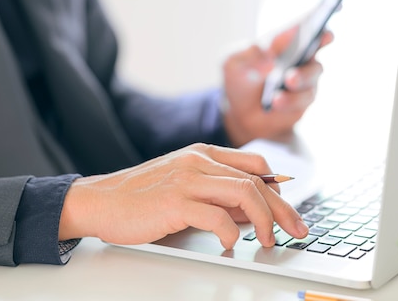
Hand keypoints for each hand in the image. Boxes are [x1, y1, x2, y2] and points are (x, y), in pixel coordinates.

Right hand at [59, 143, 308, 249]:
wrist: (101, 200)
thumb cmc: (142, 196)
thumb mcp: (184, 185)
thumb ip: (217, 193)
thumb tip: (251, 211)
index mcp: (204, 153)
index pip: (255, 164)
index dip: (278, 187)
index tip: (289, 210)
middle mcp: (199, 160)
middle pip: (257, 180)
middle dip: (283, 208)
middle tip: (296, 230)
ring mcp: (188, 178)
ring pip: (245, 193)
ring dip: (265, 220)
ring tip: (267, 240)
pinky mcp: (176, 201)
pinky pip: (217, 217)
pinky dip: (230, 234)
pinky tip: (230, 245)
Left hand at [222, 24, 332, 146]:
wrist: (238, 112)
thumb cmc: (238, 79)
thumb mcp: (233, 64)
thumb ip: (250, 57)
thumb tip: (271, 61)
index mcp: (283, 39)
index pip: (303, 23)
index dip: (320, 13)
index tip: (335, 5)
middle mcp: (300, 55)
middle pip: (318, 44)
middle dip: (320, 41)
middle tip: (323, 36)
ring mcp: (304, 78)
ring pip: (312, 74)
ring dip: (300, 77)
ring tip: (288, 80)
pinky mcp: (303, 101)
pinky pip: (303, 99)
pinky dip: (289, 100)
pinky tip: (276, 101)